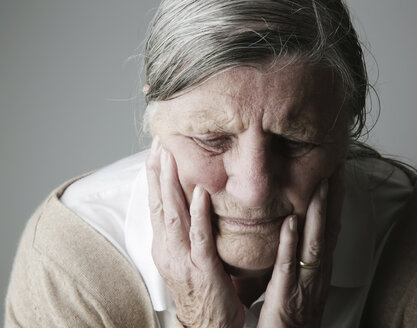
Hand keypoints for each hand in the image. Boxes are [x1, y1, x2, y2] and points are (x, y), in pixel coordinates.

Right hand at [146, 137, 244, 327]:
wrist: (207, 324)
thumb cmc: (200, 289)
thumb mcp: (186, 256)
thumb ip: (186, 230)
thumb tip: (191, 202)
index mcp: (165, 245)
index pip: (156, 204)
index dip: (155, 178)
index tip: (156, 152)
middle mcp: (168, 248)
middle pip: (160, 204)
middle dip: (159, 172)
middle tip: (159, 144)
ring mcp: (182, 258)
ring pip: (173, 215)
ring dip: (172, 185)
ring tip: (170, 157)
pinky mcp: (201, 267)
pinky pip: (199, 237)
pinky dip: (198, 214)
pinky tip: (200, 194)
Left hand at [257, 167, 344, 327]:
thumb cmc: (295, 311)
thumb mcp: (303, 277)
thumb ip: (301, 252)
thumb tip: (295, 227)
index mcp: (320, 265)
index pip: (331, 225)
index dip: (335, 199)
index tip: (336, 172)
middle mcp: (318, 270)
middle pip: (330, 228)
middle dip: (333, 197)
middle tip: (335, 167)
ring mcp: (305, 280)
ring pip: (314, 241)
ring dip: (318, 212)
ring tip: (320, 184)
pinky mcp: (287, 292)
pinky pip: (289, 265)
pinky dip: (291, 242)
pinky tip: (291, 222)